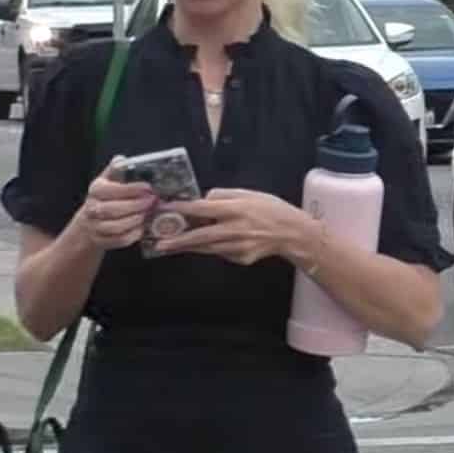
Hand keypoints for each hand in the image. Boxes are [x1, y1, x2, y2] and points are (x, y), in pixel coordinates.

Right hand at [74, 157, 158, 251]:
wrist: (89, 223)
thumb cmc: (105, 198)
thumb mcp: (108, 181)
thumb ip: (115, 170)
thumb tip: (121, 159)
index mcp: (95, 190)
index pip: (111, 190)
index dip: (131, 189)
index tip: (148, 187)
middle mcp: (92, 208)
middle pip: (112, 209)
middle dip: (135, 206)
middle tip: (153, 201)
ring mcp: (95, 226)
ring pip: (115, 226)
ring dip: (134, 221)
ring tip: (148, 214)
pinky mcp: (101, 241)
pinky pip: (118, 240)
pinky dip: (132, 235)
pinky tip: (142, 228)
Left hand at [154, 187, 316, 266]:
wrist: (292, 233)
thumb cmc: (271, 209)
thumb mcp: (248, 194)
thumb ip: (223, 196)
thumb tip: (202, 201)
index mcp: (236, 209)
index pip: (203, 208)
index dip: (183, 208)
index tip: (166, 209)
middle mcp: (235, 229)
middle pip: (201, 235)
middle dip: (179, 240)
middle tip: (161, 243)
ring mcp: (238, 247)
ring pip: (207, 248)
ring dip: (188, 247)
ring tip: (171, 246)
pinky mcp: (241, 258)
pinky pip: (221, 252)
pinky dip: (212, 248)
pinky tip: (207, 244)